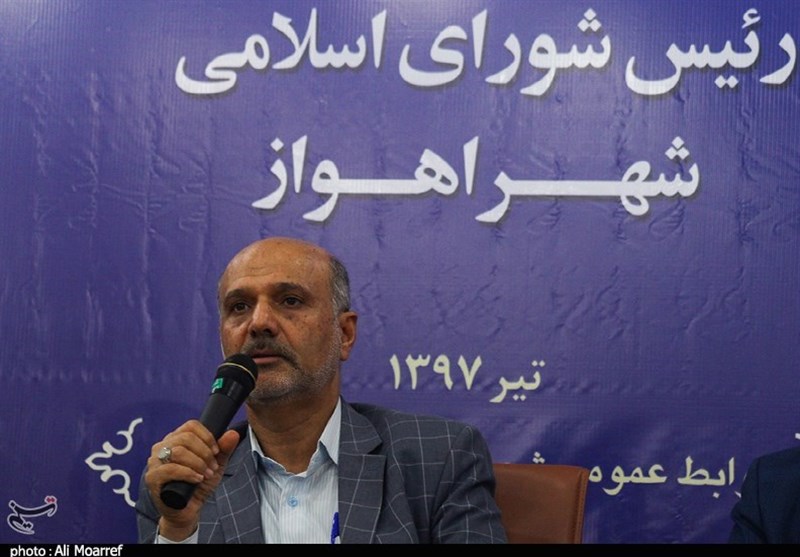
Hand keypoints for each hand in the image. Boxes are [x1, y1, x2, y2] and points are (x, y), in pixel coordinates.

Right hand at [144, 420, 239, 540]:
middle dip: (204, 453)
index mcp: (176, 439)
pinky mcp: (152, 477)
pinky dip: (188, 473)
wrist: (188, 510)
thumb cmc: (199, 484)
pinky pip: (170, 469)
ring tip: (206, 474)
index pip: (191, 426)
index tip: (216, 451)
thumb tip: (233, 433)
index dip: (207, 436)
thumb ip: (224, 450)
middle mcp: (162, 447)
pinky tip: (197, 479)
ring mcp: (154, 462)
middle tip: (212, 467)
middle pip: (186, 437)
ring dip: (198, 463)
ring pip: (178, 452)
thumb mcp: (215, 465)